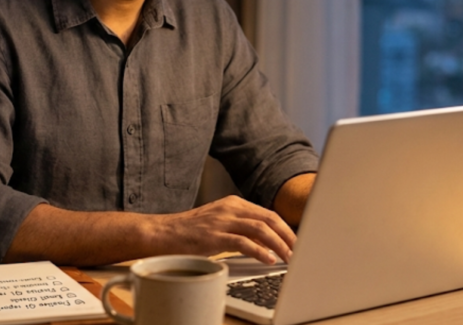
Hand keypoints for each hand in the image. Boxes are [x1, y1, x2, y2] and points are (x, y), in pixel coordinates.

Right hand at [149, 195, 295, 264]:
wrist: (163, 233)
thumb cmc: (190, 232)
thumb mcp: (219, 223)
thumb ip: (241, 227)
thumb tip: (266, 241)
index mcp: (233, 203)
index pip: (268, 213)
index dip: (286, 228)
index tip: (296, 241)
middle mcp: (230, 208)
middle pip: (269, 219)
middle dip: (288, 236)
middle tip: (298, 250)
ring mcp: (222, 220)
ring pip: (260, 229)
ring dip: (279, 244)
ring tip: (288, 257)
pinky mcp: (214, 235)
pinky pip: (244, 242)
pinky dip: (260, 251)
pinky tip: (268, 259)